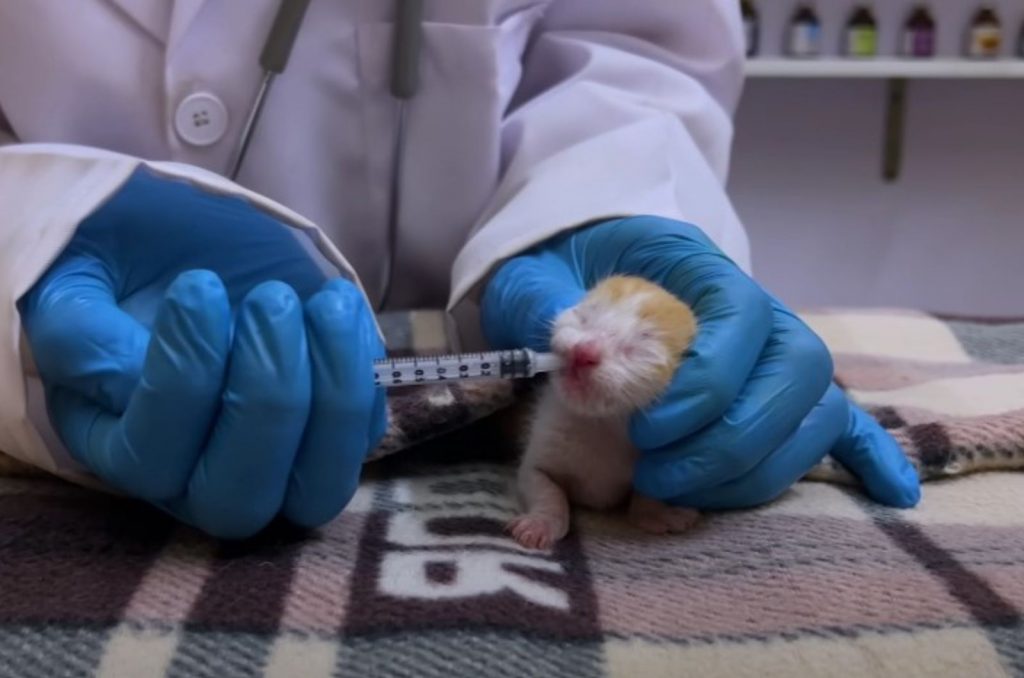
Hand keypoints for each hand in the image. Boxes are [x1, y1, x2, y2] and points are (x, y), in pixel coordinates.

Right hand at [18, 168, 386, 537]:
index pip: (150, 459)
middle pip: (238, 499)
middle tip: (271, 300)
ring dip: (334, 396)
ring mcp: (275, 470)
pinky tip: (339, 306)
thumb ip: (78, 330)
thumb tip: (126, 373)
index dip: (180, 380)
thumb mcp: (78, 284)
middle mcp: (198, 481)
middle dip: (266, 396)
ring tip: (326, 304)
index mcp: (123, 451)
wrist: (197, 260)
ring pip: (317, 489)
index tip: (200, 286)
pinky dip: (364, 375)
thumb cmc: (128, 277)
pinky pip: (364, 436)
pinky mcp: (333, 439)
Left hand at [481, 215, 919, 509]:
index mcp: (694, 263)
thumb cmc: (553, 270)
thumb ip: (545, 308)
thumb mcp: (530, 277)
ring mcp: (769, 350)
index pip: (741, 313)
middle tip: (658, 473)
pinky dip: (865, 455)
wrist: (575, 262)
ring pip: (818, 407)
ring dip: (762, 465)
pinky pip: (840, 418)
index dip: (711, 381)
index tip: (651, 429)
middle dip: (734, 437)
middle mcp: (749, 307)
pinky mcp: (770, 388)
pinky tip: (889, 495)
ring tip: (680, 495)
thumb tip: (579, 358)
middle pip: (798, 368)